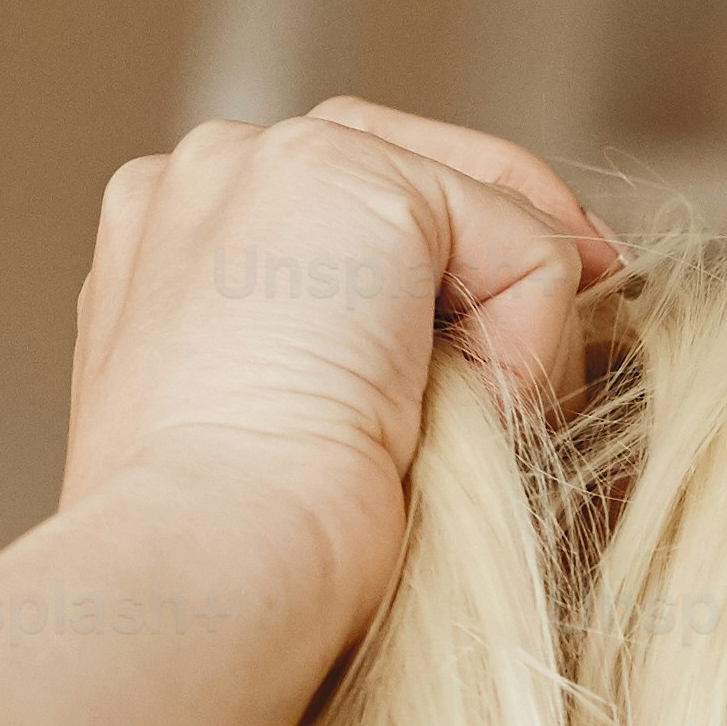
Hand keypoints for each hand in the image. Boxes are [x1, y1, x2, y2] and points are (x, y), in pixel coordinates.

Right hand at [48, 96, 619, 725]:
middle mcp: (204, 176)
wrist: (207, 565)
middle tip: (561, 362)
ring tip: (480, 439)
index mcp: (164, 241)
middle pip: (416, 167)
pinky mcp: (351, 175)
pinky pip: (528, 250)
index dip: (452, 273)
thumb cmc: (240, 560)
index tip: (509, 364)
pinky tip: (475, 423)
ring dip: (517, 330)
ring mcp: (267, 159)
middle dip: (512, 253)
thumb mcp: (279, 443)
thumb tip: (471, 361)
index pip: (343, 205)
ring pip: (479, 211)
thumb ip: (336, 365)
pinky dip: (535, 350)